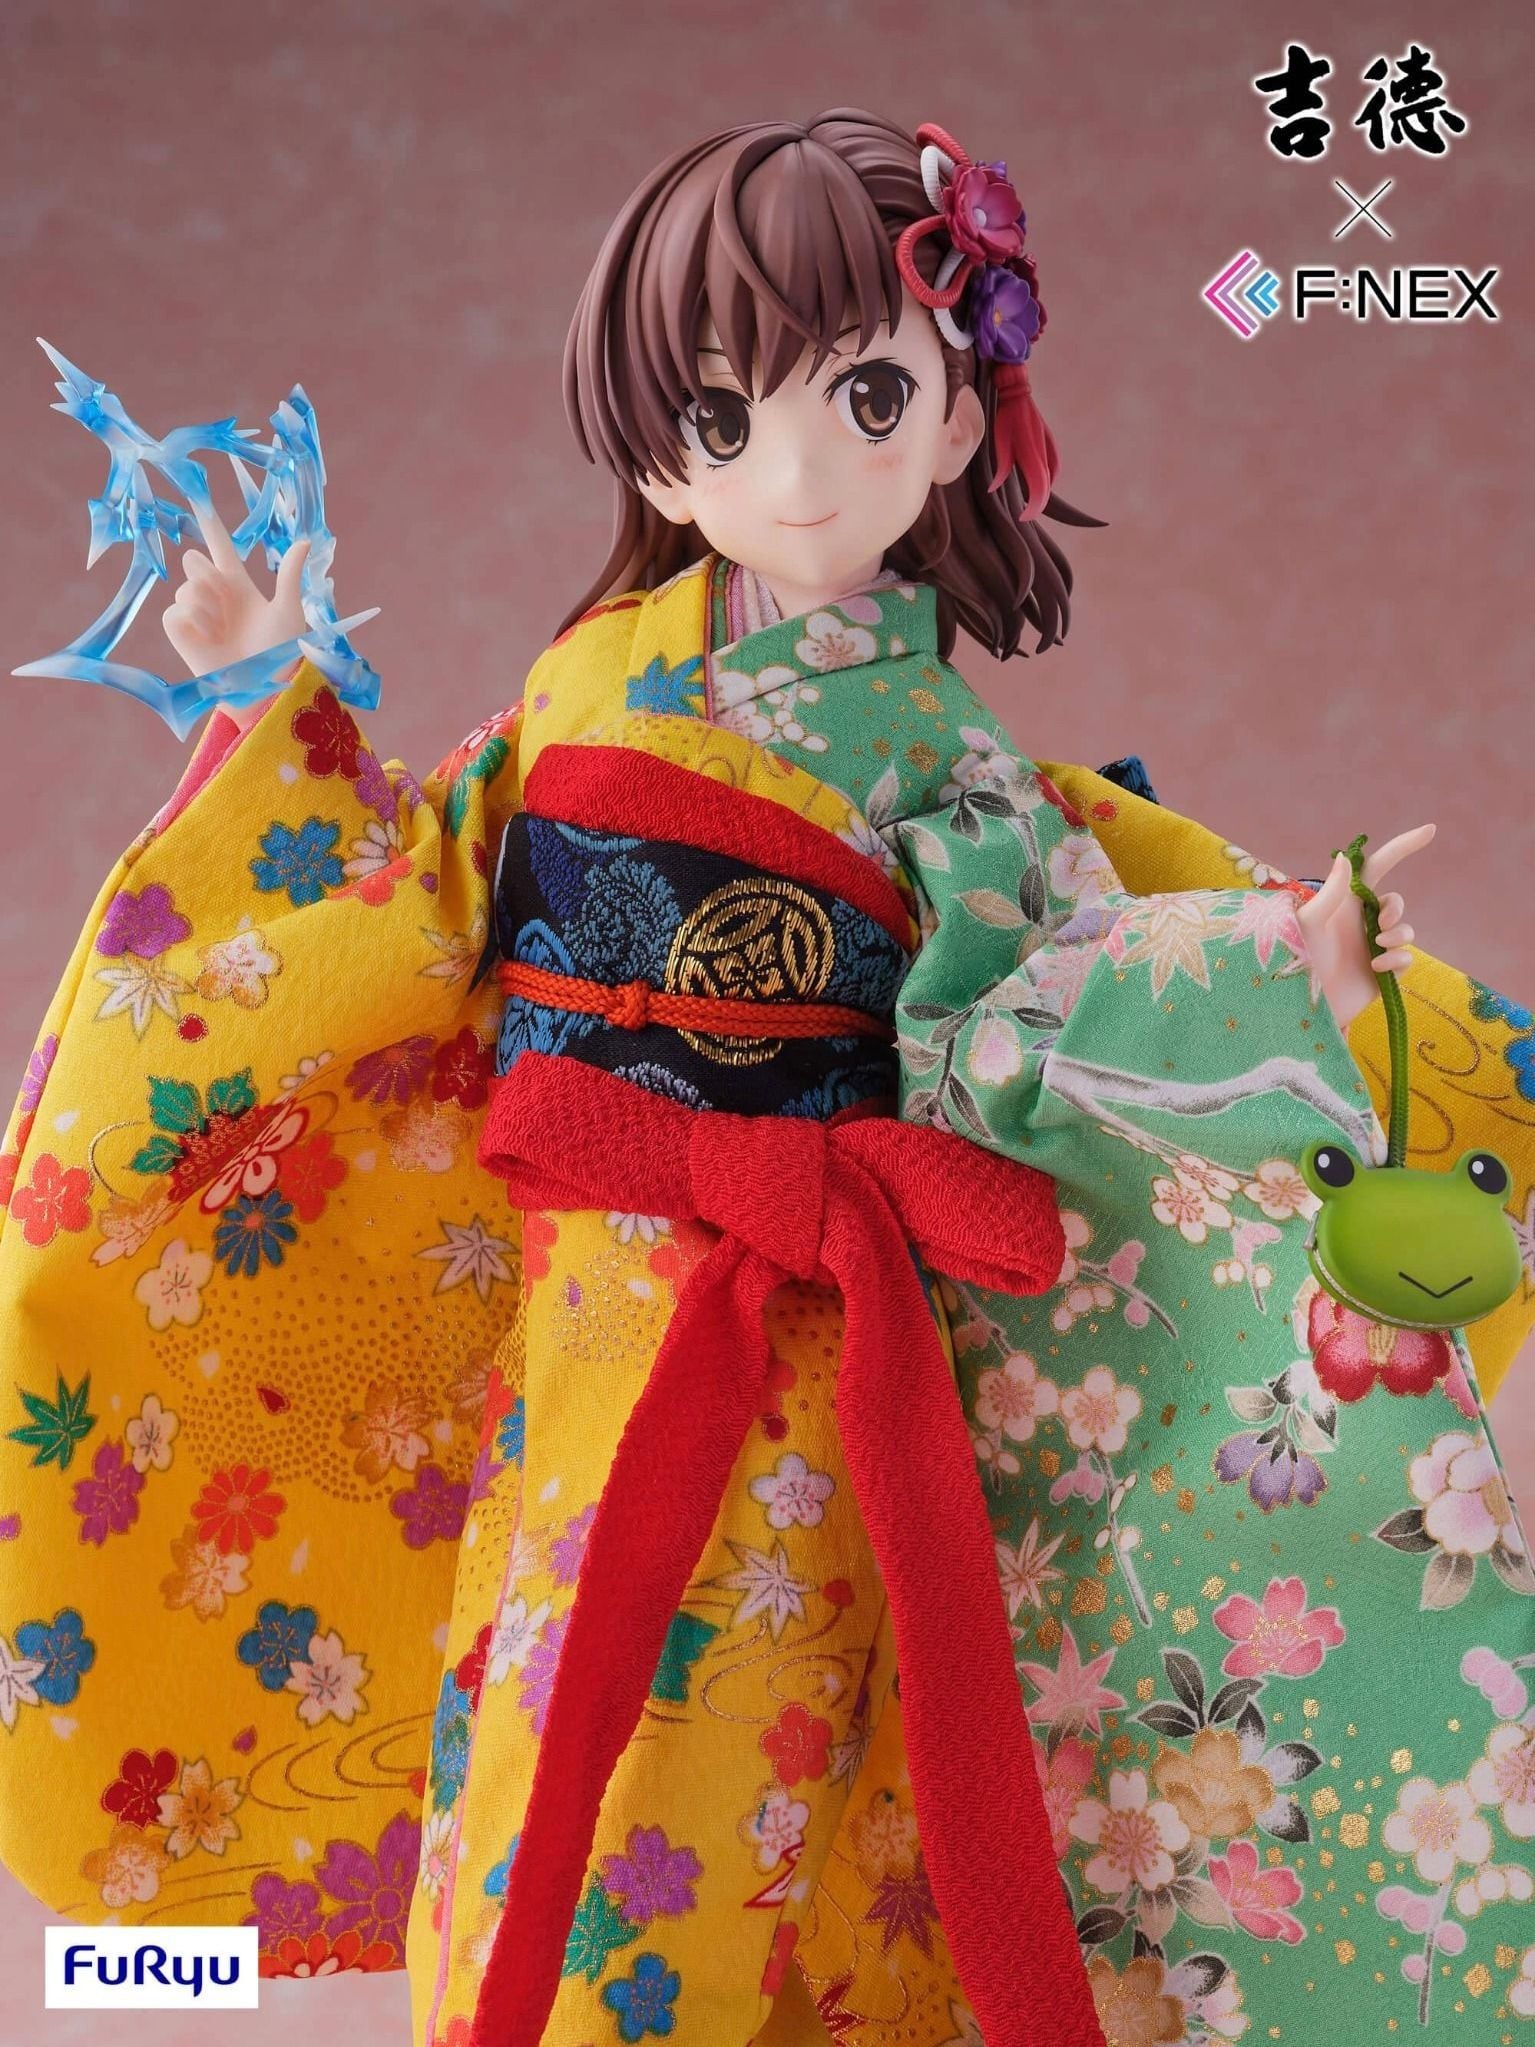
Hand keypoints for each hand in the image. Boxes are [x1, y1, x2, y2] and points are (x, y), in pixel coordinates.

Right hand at [162, 502, 308, 732]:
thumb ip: (289, 574)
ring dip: (208, 605)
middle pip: (194, 559)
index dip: (209, 525)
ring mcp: (196, 612)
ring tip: (225, 629)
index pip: (220, 547)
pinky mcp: (180, 631)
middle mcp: (215, 595)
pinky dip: (194, 620)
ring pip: (186, 586)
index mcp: (240, 585)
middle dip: (208, 574)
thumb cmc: (280, 653)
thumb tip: (306, 540)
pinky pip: (175, 610)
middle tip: (227, 597)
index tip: (196, 498)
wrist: (263, 686)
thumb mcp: (289, 610)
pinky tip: (210, 636)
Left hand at [1296, 823, 1432, 1031]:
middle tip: (1379, 922)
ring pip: (1404, 931)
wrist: (1296, 1008)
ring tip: (1376, 949)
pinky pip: (1405, 959)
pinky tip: (1377, 966)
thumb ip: (1330, 891)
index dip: (1403, 847)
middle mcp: (1358, 922)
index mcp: (1342, 902)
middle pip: (1395, 902)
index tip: (1431, 829)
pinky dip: (1397, 960)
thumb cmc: (1292, 963)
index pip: (1377, 867)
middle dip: (1395, 908)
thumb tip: (1345, 856)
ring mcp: (1370, 948)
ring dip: (1397, 936)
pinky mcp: (1380, 973)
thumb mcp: (1308, 923)